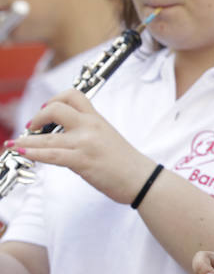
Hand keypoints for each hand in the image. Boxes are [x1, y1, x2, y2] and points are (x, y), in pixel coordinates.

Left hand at [8, 88, 153, 203]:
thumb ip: (88, 132)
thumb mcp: (108, 138)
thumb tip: (66, 137)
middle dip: (37, 118)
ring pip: (47, 137)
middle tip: (31, 128)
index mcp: (97, 119)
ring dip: (25, 141)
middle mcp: (90, 126)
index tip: (46, 110)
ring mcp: (85, 143)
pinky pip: (51, 155)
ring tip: (12, 144)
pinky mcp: (82, 161)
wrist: (141, 178)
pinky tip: (23, 152)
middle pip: (56, 109)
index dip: (54, 99)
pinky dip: (33, 153)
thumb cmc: (126, 161)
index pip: (74, 95)